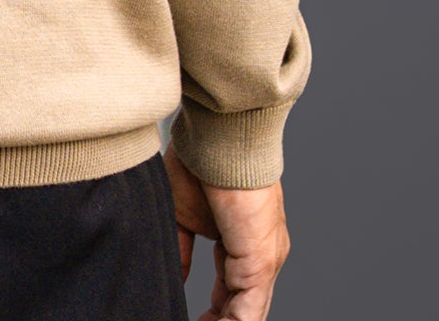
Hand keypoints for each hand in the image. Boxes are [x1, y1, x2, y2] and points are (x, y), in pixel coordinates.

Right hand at [164, 144, 289, 320]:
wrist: (220, 135)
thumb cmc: (202, 160)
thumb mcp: (182, 214)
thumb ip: (181, 250)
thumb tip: (173, 277)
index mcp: (243, 243)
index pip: (232, 291)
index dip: (215, 312)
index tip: (195, 320)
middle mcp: (261, 256)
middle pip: (242, 307)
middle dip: (219, 320)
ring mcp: (265, 261)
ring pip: (248, 314)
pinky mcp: (260, 262)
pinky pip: (248, 313)